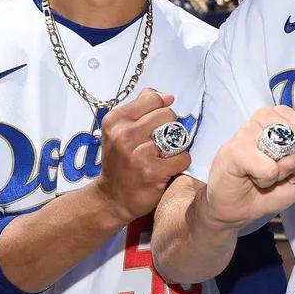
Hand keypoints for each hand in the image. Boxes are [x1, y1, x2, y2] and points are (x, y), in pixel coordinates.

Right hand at [94, 88, 190, 225]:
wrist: (111, 199)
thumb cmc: (119, 161)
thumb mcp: (119, 130)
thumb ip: (139, 108)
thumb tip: (164, 94)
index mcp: (115, 120)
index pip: (153, 99)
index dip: (162, 108)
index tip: (158, 121)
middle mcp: (124, 135)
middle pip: (168, 115)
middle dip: (170, 127)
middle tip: (161, 141)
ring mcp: (138, 154)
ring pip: (176, 135)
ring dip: (175, 147)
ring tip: (163, 156)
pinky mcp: (153, 173)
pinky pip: (182, 157)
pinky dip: (180, 163)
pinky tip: (167, 168)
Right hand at [203, 106, 294, 230]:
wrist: (233, 208)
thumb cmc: (266, 188)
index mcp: (284, 116)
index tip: (291, 169)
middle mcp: (267, 115)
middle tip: (276, 173)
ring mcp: (250, 129)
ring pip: (291, 155)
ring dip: (280, 174)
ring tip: (263, 174)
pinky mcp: (237, 148)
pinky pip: (271, 168)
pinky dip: (266, 181)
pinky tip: (252, 177)